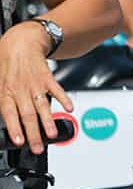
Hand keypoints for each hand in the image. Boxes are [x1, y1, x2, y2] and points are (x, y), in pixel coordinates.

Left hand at [0, 24, 73, 153]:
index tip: (19, 141)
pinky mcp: (47, 77)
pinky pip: (56, 89)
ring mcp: (35, 83)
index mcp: (5, 92)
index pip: (9, 114)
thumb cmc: (6, 62)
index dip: (15, 128)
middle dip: (33, 133)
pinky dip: (63, 98)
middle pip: (27, 114)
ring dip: (48, 121)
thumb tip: (4, 117)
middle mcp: (21, 89)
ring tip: (52, 134)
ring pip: (42, 105)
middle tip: (38, 147)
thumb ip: (1, 99)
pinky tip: (69, 108)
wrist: (21, 41)